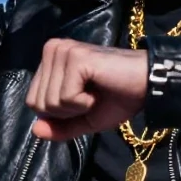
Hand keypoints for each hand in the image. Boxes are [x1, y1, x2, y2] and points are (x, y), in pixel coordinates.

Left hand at [26, 40, 148, 140]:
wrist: (147, 87)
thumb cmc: (118, 99)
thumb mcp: (84, 119)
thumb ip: (59, 126)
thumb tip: (35, 131)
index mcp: (50, 59)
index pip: (33, 101)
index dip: (60, 113)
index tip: (84, 100)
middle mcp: (52, 49)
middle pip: (38, 103)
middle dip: (67, 112)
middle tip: (91, 97)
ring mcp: (63, 51)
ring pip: (49, 102)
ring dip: (76, 107)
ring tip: (96, 92)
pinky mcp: (75, 58)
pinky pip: (64, 98)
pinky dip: (84, 103)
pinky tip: (99, 90)